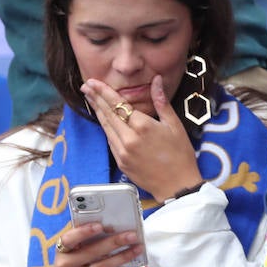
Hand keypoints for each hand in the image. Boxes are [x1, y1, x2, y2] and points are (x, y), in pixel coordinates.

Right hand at [39, 221, 135, 266]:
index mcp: (61, 252)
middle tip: (132, 235)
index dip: (83, 232)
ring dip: (121, 257)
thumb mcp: (70, 257)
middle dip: (114, 242)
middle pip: (91, 252)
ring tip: (136, 249)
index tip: (100, 225)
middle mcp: (64, 266)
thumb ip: (86, 244)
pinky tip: (126, 266)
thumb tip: (114, 230)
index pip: (68, 239)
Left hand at [81, 75, 202, 200]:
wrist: (178, 186)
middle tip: (85, 86)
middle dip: (95, 98)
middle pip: (108, 114)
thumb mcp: (175, 125)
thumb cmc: (181, 155)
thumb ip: (161, 101)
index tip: (93, 82)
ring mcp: (122, 151)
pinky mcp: (121, 162)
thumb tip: (156, 80)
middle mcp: (128, 138)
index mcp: (143, 126)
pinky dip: (106, 128)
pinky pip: (110, 141)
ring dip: (98, 112)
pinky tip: (104, 121)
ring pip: (106, 127)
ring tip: (90, 99)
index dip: (104, 91)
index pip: (118, 104)